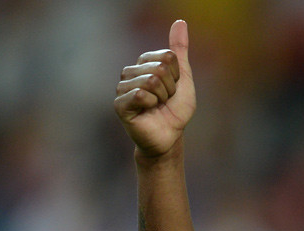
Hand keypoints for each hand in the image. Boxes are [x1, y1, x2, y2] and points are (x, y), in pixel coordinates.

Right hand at [114, 20, 195, 158]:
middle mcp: (130, 72)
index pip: (167, 56)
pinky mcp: (119, 103)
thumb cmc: (175, 109)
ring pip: (151, 80)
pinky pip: (140, 94)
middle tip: (165, 100)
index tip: (173, 89)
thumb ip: (180, 50)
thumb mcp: (184, 77)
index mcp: (144, 62)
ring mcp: (123, 87)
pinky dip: (151, 104)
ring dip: (162, 97)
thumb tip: (179, 22)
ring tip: (157, 106)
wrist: (170, 136)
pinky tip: (148, 111)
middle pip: (159, 68)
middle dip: (170, 88)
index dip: (177, 76)